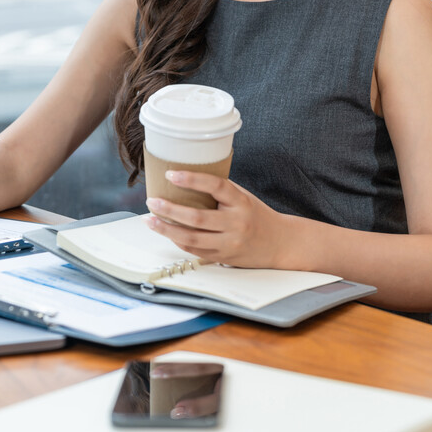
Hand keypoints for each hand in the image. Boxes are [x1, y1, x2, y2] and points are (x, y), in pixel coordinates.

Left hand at [145, 169, 291, 268]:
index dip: (192, 179)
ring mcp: (230, 243)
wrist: (280, 243)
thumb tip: (186, 178)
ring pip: (192, 238)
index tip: (171, 174)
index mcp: (241, 202)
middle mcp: (236, 223)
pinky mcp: (224, 257)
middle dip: (170, 210)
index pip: (216, 186)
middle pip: (198, 218)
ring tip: (150, 220)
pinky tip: (166, 232)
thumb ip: (221, 191)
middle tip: (152, 201)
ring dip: (167, 229)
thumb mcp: (243, 197)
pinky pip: (195, 250)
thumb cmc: (256, 214)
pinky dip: (178, 241)